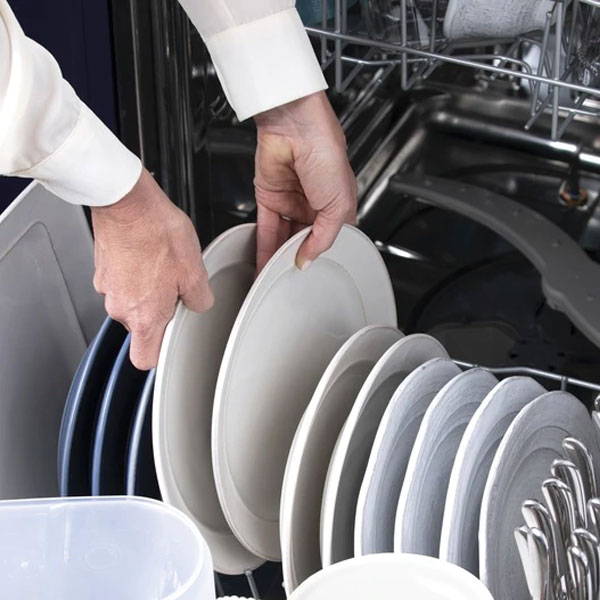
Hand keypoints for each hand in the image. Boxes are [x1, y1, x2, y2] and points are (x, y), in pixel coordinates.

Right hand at [91, 168, 212, 369]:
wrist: (126, 202)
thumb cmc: (156, 233)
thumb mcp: (194, 270)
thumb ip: (199, 299)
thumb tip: (198, 305)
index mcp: (144, 316)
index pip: (144, 359)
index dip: (159, 354)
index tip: (171, 340)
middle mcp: (120, 307)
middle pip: (140, 326)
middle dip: (159, 312)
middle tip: (176, 289)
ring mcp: (107, 287)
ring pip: (132, 302)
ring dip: (148, 290)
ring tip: (164, 265)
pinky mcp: (103, 268)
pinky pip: (123, 281)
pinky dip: (136, 274)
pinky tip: (151, 253)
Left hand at [254, 91, 356, 272]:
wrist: (296, 127)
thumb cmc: (326, 153)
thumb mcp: (339, 205)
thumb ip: (324, 237)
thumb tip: (308, 259)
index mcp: (336, 205)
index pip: (327, 238)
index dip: (318, 255)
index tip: (308, 272)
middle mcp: (313, 204)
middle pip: (302, 239)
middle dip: (295, 258)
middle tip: (288, 278)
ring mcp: (290, 201)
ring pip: (283, 237)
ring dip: (277, 257)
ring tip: (273, 276)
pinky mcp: (268, 197)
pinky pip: (266, 228)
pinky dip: (263, 247)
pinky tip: (262, 262)